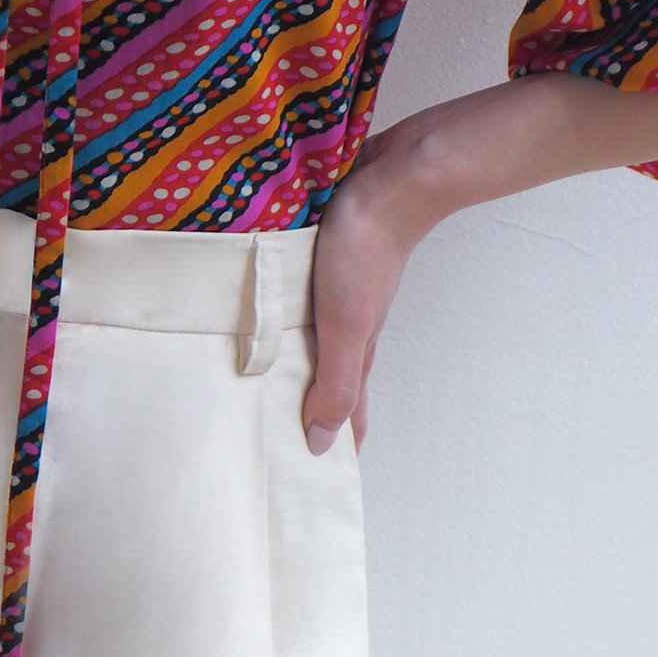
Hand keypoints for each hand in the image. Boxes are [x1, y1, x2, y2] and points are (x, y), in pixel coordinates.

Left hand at [302, 138, 443, 454]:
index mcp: (358, 351)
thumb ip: (335, 383)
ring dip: (298, 370)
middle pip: (333, 382)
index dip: (336, 444)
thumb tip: (320, 441)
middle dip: (313, 413)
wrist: (391, 181)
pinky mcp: (327, 265)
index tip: (316, 476)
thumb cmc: (366, 252)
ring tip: (266, 390)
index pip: (349, 412)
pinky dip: (289, 327)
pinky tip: (272, 322)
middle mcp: (351, 328)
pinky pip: (306, 308)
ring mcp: (341, 296)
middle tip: (280, 438)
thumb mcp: (346, 326)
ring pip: (318, 345)